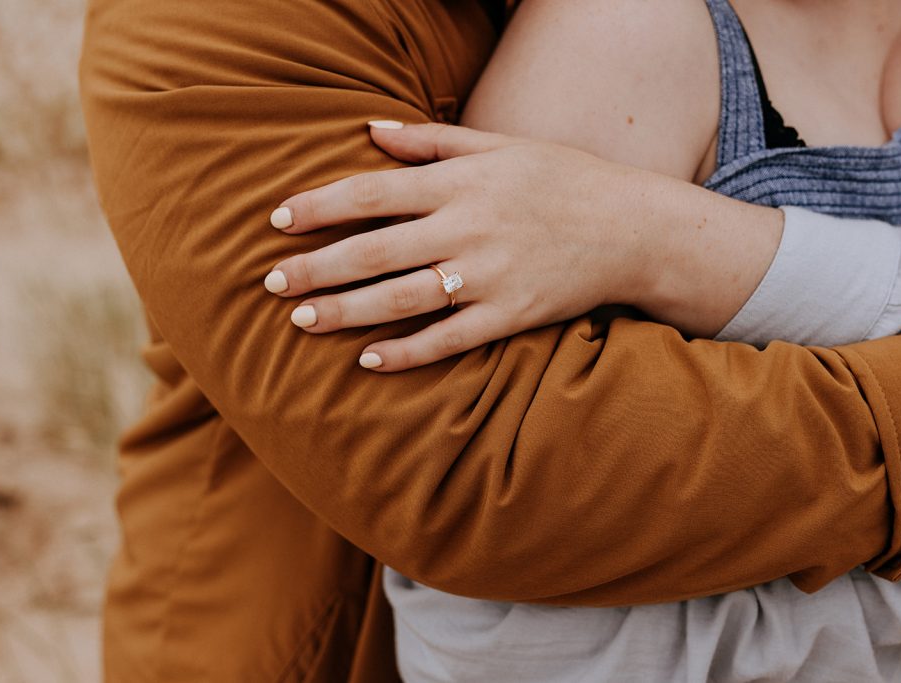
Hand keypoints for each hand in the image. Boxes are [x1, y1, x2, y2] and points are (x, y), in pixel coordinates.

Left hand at [263, 122, 780, 370]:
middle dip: (315, 268)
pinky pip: (448, 339)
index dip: (319, 207)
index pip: (371, 193)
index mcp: (459, 183)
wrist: (631, 228)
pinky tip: (368, 359)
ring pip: (401, 299)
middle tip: (270, 284)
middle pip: (373, 251)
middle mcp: (466, 228)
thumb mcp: (498, 145)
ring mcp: (488, 276)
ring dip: (345, 312)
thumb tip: (370, 129)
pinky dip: (407, 351)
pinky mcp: (509, 315)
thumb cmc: (560, 179)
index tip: (277, 221)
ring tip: (302, 322)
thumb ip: (431, 141)